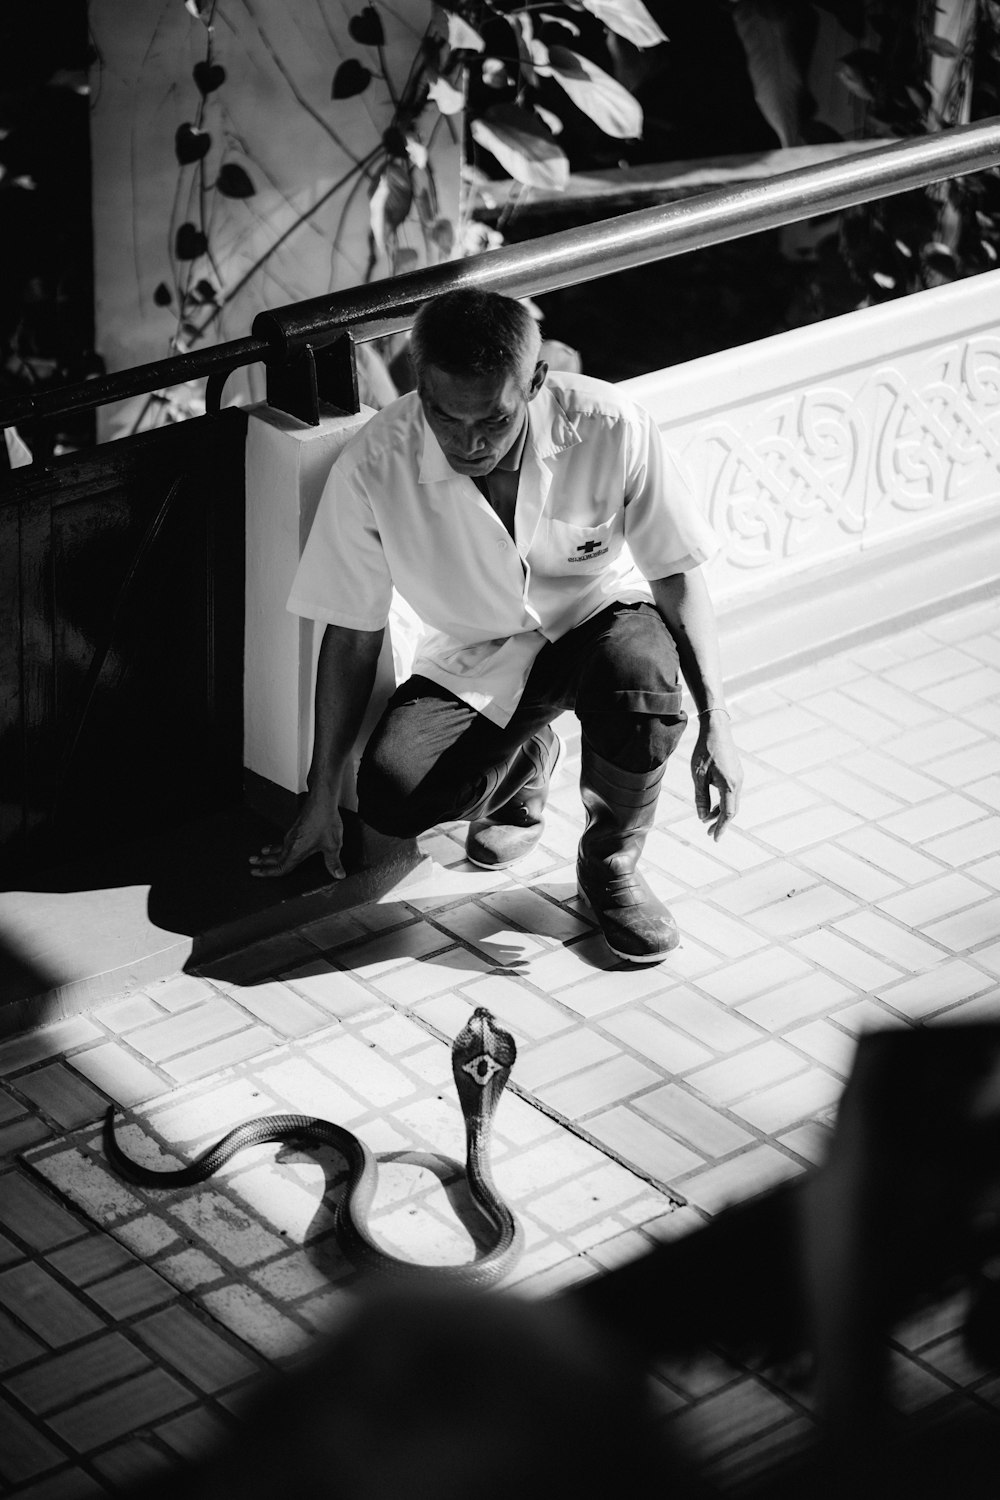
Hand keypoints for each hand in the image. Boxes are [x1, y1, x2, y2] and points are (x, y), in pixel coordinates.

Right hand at [249, 793, 345, 879]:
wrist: (321, 800)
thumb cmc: (324, 820)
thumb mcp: (332, 845)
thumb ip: (333, 862)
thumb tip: (338, 874)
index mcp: (296, 851)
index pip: (280, 868)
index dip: (268, 873)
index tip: (257, 873)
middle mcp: (290, 843)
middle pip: (274, 857)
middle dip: (262, 863)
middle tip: (252, 864)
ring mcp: (292, 834)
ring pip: (277, 847)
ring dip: (268, 853)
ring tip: (261, 854)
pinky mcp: (295, 828)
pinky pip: (283, 840)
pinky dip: (277, 845)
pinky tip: (280, 844)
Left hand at [692, 711, 741, 839]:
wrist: (716, 729)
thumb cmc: (705, 751)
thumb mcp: (698, 776)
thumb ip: (701, 797)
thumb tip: (702, 816)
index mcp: (729, 785)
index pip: (728, 813)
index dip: (721, 827)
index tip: (715, 839)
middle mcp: (738, 783)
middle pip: (732, 809)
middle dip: (720, 822)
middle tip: (709, 833)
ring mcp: (739, 777)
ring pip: (732, 801)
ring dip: (720, 812)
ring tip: (707, 820)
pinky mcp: (736, 773)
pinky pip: (731, 793)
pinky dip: (723, 802)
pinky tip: (712, 804)